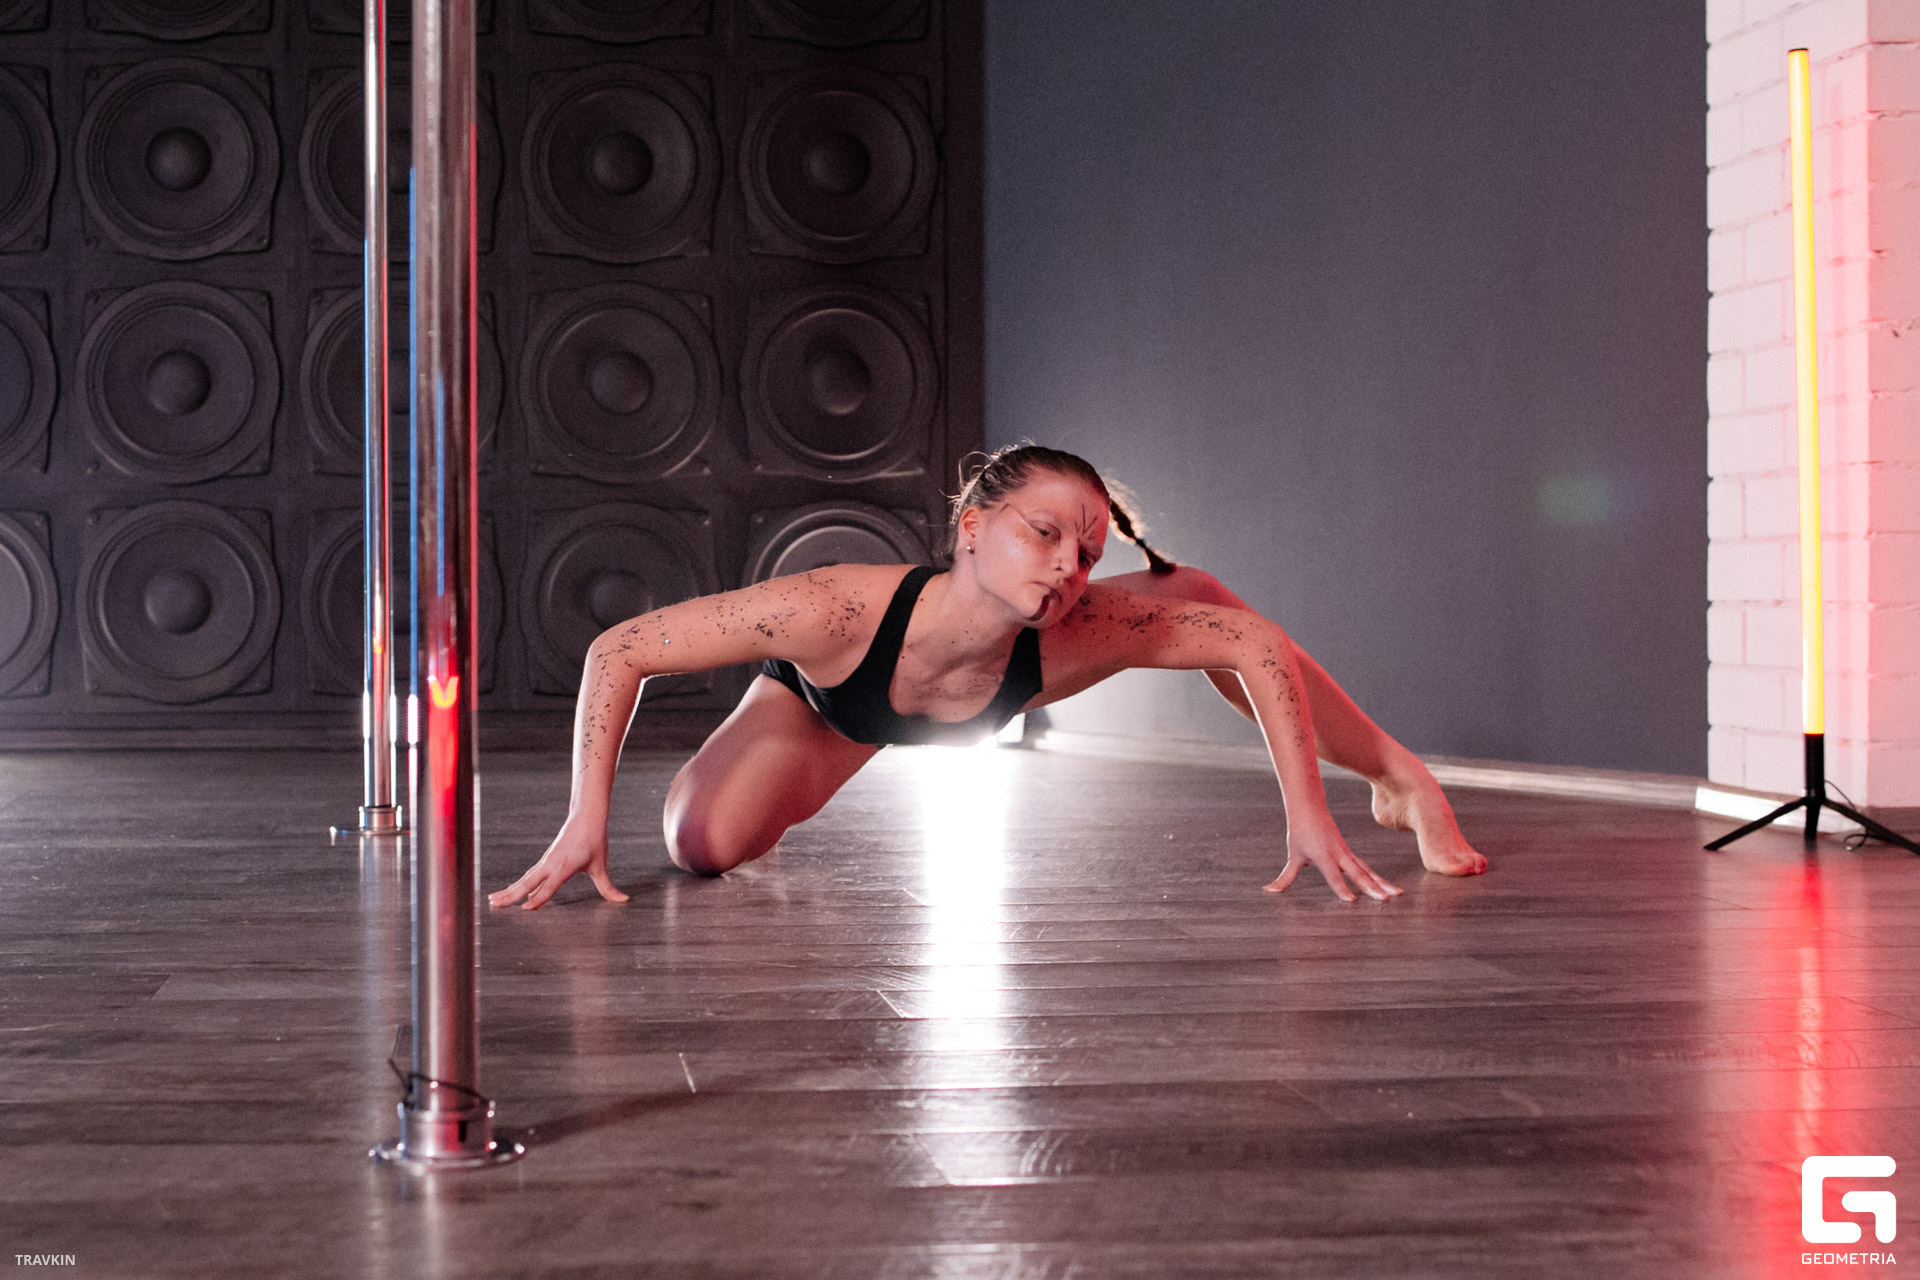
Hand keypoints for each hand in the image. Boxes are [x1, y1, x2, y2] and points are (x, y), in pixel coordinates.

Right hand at [487, 811, 627, 910]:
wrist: (586, 818)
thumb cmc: (594, 841)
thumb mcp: (601, 866)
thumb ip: (608, 887)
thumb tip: (624, 899)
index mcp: (563, 868)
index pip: (548, 887)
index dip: (538, 899)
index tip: (525, 910)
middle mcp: (550, 865)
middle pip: (527, 883)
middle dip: (510, 895)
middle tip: (493, 904)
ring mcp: (546, 862)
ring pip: (524, 879)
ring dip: (509, 890)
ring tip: (493, 899)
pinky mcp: (545, 860)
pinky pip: (529, 874)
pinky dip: (518, 884)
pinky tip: (512, 891)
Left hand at [1264, 818, 1402, 902]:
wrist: (1309, 807)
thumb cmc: (1300, 832)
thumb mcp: (1293, 855)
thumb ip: (1285, 878)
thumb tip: (1269, 891)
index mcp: (1324, 855)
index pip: (1334, 875)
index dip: (1341, 888)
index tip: (1351, 901)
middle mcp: (1339, 854)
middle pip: (1357, 873)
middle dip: (1371, 887)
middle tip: (1384, 900)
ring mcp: (1347, 853)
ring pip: (1367, 870)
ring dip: (1382, 883)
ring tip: (1396, 895)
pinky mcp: (1350, 854)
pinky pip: (1367, 868)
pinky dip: (1379, 878)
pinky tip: (1391, 889)